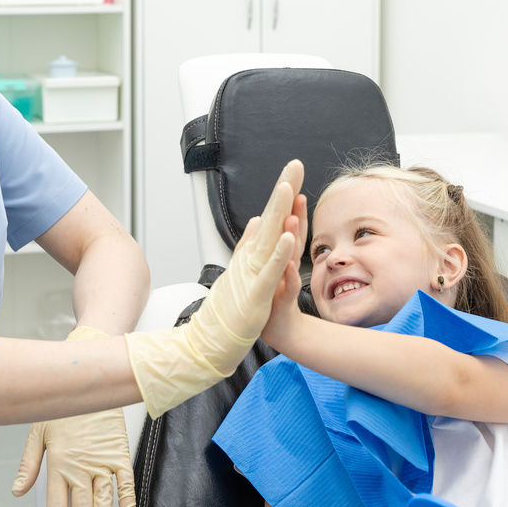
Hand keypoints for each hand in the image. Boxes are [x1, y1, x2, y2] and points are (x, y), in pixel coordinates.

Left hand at [12, 325, 135, 506]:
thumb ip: (29, 464)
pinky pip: (125, 480)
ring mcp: (101, 461)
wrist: (86, 379)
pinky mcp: (119, 452)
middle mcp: (80, 468)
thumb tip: (17, 490)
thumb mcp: (36, 432)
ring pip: (103, 501)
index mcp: (57, 465)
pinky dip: (127, 499)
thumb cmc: (60, 406)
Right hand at [127, 160, 302, 416]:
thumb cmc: (231, 310)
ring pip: (269, 238)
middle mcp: (251, 258)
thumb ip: (252, 245)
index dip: (284, 194)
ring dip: (280, 213)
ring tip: (290, 188)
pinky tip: (289, 237)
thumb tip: (260, 221)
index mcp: (253, 253)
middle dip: (284, 189)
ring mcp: (252, 274)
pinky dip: (279, 254)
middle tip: (295, 164)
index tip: (295, 171)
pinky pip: (270, 271)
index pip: (272, 218)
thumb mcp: (246, 272)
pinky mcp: (256, 294)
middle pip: (271, 218)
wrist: (212, 342)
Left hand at [261, 192, 306, 353]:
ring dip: (294, 237)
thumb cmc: (274, 296)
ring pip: (291, 256)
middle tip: (295, 187)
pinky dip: (288, 275)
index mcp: (280, 254)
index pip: (286, 224)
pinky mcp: (283, 300)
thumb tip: (276, 216)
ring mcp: (286, 281)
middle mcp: (286, 263)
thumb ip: (274, 239)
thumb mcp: (270, 264)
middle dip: (296, 210)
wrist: (280, 329)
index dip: (288, 202)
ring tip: (292, 217)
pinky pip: (287, 286)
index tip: (288, 178)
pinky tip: (287, 264)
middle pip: (294, 234)